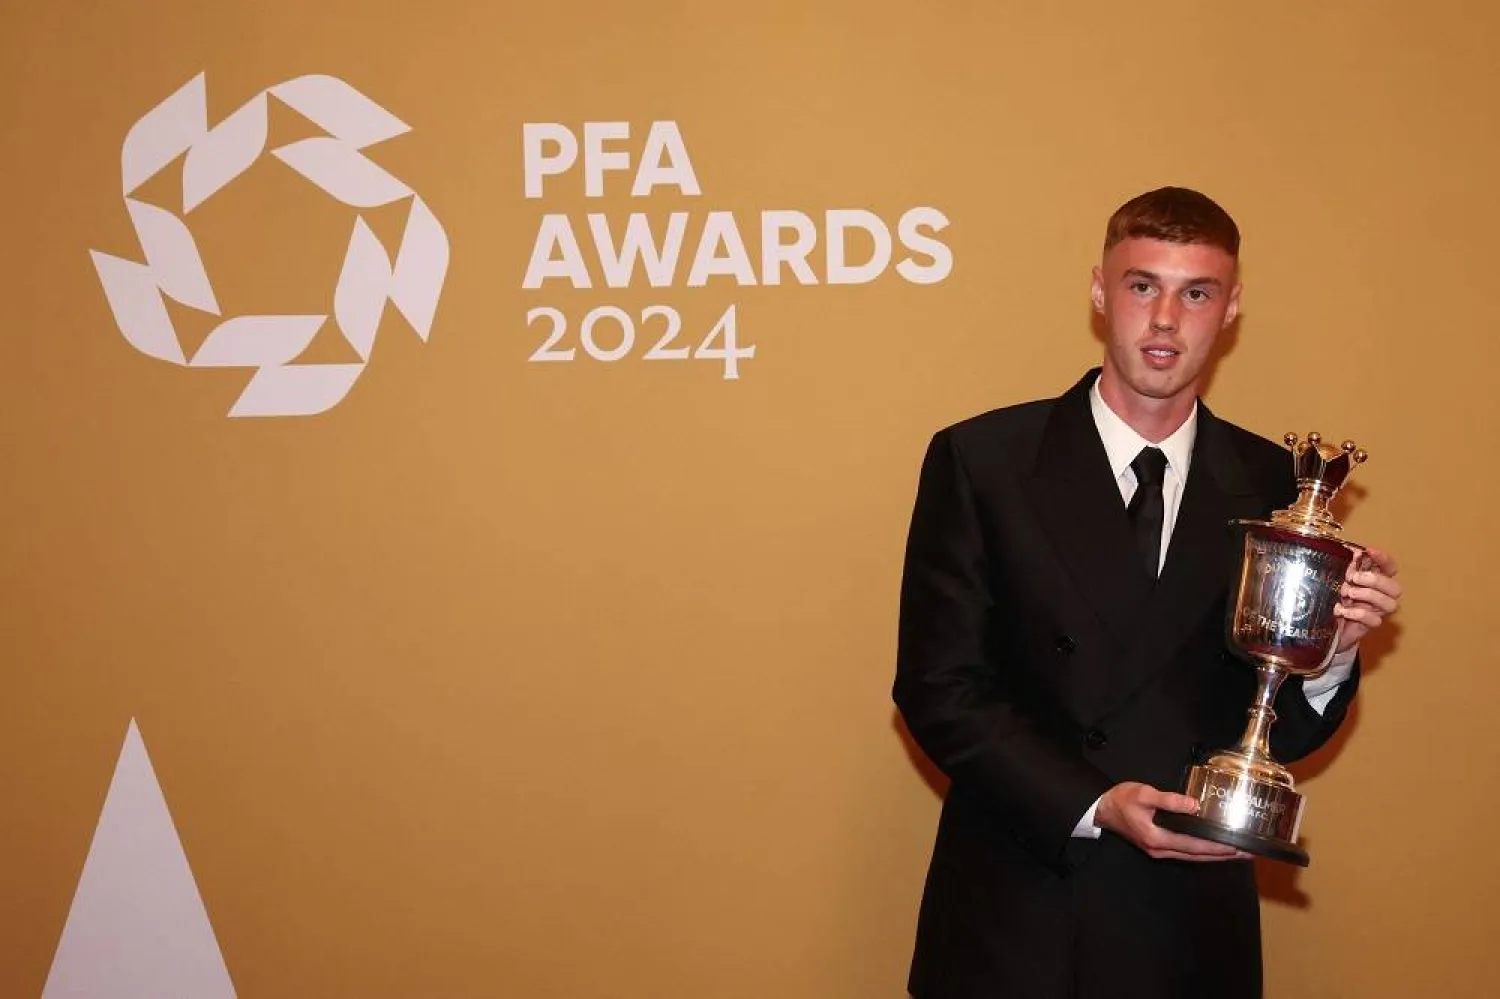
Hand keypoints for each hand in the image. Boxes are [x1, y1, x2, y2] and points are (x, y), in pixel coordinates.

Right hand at [1095, 782, 1249, 861]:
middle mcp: (1161, 850)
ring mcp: (1159, 850)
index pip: (1195, 846)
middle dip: (1223, 855)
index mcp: (1158, 838)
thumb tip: (1194, 805)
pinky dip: (1202, 852)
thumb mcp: (1144, 794)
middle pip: (1198, 857)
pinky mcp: (1158, 846)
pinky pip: (1186, 852)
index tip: (1238, 847)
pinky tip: (1213, 848)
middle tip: (1248, 854)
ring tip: (1236, 853)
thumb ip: (1169, 800)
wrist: (1102, 809)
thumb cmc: (1122, 800)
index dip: (1218, 848)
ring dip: (1215, 855)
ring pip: (1193, 857)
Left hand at [1334, 547, 1401, 652]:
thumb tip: (1349, 549)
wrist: (1321, 625)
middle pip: (1395, 588)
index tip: (1369, 551)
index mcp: (1374, 581)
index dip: (1384, 559)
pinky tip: (1341, 610)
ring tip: (1347, 593)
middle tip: (1353, 578)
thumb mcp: (1335, 579)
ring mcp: (1376, 612)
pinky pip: (1375, 620)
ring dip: (1368, 595)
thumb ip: (1344, 566)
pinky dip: (1358, 614)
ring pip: (1390, 604)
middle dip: (1375, 580)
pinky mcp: (1368, 626)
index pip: (1389, 568)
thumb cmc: (1331, 598)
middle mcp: (1380, 596)